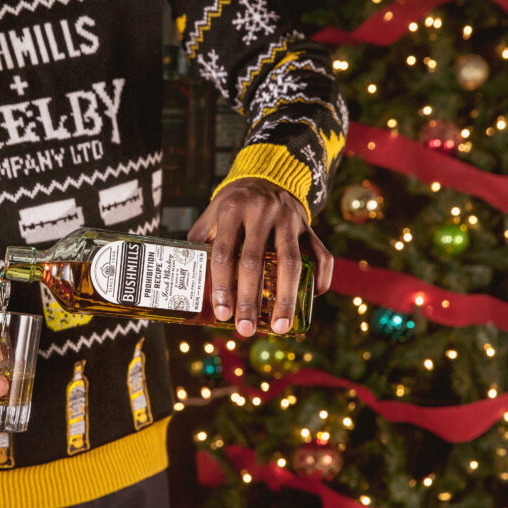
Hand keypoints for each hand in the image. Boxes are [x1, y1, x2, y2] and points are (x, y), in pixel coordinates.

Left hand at [187, 178, 332, 335]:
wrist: (267, 177)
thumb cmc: (234, 205)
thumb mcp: (212, 215)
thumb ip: (200, 242)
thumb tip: (186, 282)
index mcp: (233, 210)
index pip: (225, 253)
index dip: (222, 285)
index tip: (222, 314)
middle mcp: (262, 212)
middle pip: (255, 262)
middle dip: (249, 299)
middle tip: (245, 329)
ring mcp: (289, 219)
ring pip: (290, 262)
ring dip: (286, 298)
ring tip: (281, 328)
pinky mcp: (309, 226)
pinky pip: (321, 255)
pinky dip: (321, 278)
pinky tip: (314, 300)